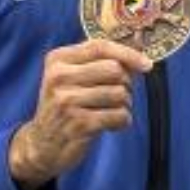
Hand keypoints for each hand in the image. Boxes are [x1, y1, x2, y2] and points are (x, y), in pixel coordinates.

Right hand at [9, 39, 152, 188]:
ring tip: (111, 111)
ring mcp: (67, 101)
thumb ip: (101, 61)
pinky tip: (110, 125)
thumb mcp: (71, 78)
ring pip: (119, 93)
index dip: (128, 53)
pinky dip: (122, 121)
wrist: (42, 145)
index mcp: (58, 60)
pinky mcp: (79, 124)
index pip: (99, 46)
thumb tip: (139, 44)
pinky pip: (119, 115)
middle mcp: (59, 77)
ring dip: (124, 105)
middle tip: (117, 96)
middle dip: (125, 84)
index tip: (147, 65)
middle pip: (114, 70)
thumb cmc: (65, 107)